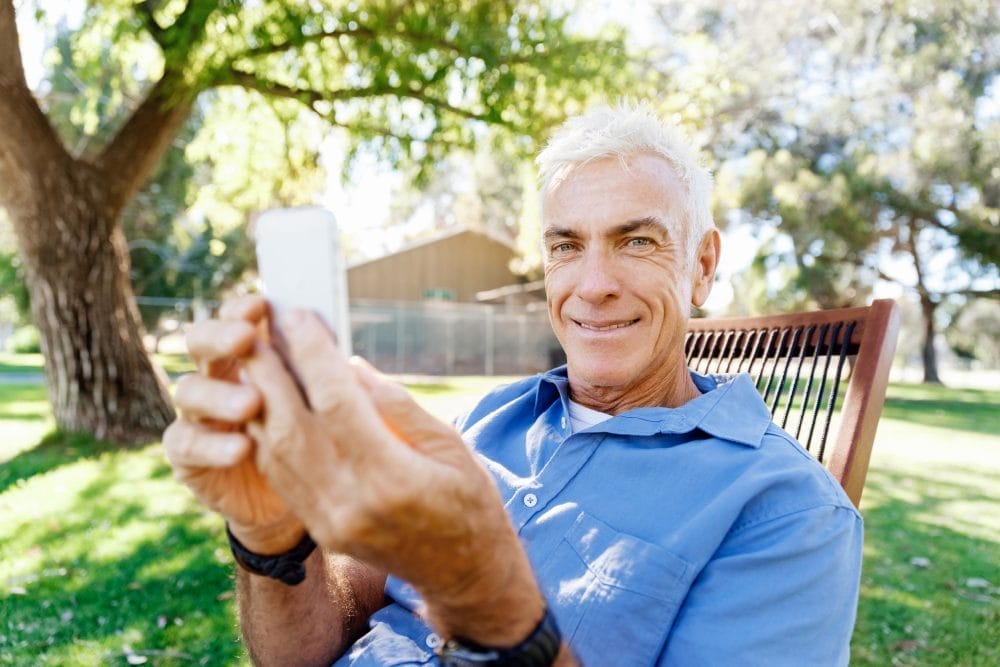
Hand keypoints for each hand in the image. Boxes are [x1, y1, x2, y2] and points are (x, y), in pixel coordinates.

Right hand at [162, 295, 304, 552]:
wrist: (301, 493)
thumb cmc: (319, 436)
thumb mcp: (329, 404)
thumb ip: (329, 377)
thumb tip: (349, 358)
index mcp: (249, 354)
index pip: (236, 319)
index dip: (242, 309)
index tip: (262, 304)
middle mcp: (217, 376)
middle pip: (201, 343)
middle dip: (219, 337)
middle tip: (245, 339)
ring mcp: (197, 414)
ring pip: (190, 391)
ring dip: (219, 394)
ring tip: (252, 402)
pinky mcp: (187, 456)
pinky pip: (186, 444)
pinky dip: (211, 445)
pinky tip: (241, 449)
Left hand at [243, 309, 544, 643]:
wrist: (465, 576)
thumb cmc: (471, 504)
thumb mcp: (451, 447)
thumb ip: (398, 408)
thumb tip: (350, 368)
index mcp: (391, 477)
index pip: (336, 402)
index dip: (312, 354)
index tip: (298, 315)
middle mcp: (350, 501)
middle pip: (291, 423)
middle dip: (268, 368)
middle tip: (253, 324)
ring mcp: (330, 520)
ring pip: (275, 450)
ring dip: (257, 399)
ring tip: (251, 356)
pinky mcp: (321, 529)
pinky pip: (280, 475)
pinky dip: (265, 434)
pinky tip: (262, 402)